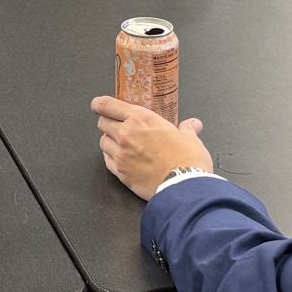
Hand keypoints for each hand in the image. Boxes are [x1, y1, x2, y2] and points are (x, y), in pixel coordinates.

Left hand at [93, 96, 212, 197]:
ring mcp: (121, 154)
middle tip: (115, 125)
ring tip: (121, 144)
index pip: (108, 105)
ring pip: (103, 142)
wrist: (183, 187)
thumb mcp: (190, 139)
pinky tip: (121, 159)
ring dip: (109, 141)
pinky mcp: (120, 172)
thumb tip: (193, 124)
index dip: (99, 104)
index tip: (98, 105)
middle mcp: (126, 134)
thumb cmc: (187, 161)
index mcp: (141, 119)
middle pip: (102, 123)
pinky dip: (111, 158)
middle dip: (107, 123)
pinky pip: (107, 160)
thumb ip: (187, 129)